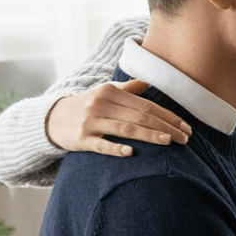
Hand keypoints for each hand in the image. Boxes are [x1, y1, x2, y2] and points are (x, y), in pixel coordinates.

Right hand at [46, 80, 191, 156]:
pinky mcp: (80, 139)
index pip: (147, 105)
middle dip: (166, 127)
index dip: (169, 116)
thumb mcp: (103, 93)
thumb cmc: (85, 106)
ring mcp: (90, 122)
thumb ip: (127, 90)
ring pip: (125, 129)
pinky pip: (101, 144)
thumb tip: (148, 83)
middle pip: (140, 117)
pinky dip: (116, 148)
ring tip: (169, 141)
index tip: (186, 127)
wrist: (49, 119)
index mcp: (110, 92)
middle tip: (185, 139)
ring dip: (149, 135)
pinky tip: (131, 152)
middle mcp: (101, 104)